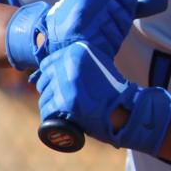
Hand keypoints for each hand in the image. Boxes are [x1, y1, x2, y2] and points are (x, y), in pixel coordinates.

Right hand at [6, 0, 167, 70]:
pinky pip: (110, 35)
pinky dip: (105, 43)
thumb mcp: (110, 8)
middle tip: (96, 27)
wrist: (56, 45)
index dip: (122, 12)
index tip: (104, 16)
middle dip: (117, 24)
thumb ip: (138, 3)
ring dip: (110, 35)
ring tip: (92, 34)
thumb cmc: (85, 26)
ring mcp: (86, 4)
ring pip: (119, 24)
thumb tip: (165, 0)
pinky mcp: (82, 21)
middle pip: (126, 11)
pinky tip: (92, 42)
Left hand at [34, 43, 170, 154]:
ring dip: (51, 106)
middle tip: (60, 100)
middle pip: (44, 80)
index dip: (49, 77)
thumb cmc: (112, 89)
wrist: (126, 108)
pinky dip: (50, 117)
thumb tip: (54, 67)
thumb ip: (79, 62)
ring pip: (45, 97)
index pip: (47, 63)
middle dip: (49, 91)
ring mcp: (66, 83)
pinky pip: (47, 110)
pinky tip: (57, 119)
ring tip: (62, 111)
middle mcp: (69, 63)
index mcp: (76, 51)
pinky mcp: (65, 102)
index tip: (55, 86)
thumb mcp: (97, 65)